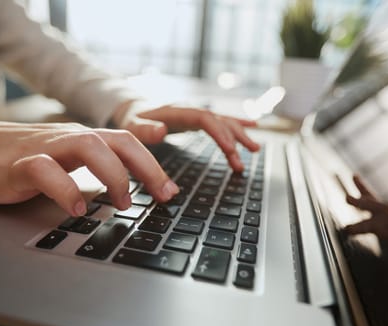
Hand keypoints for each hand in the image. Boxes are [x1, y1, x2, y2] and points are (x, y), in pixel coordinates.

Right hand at [0, 120, 178, 215]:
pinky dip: (65, 188)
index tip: (171, 192)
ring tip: (122, 204)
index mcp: (82, 140)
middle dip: (147, 167)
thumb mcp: (64, 164)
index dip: (153, 165)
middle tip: (162, 196)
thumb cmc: (22, 161)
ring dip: (113, 175)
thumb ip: (91, 173)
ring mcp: (44, 148)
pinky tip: (77, 208)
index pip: (127, 144)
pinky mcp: (17, 163)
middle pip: (118, 141)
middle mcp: (68, 138)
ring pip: (88, 146)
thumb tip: (123, 195)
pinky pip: (45, 169)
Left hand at [115, 103, 259, 171]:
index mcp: (178, 111)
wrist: (133, 108)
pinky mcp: (198, 119)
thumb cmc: (133, 119)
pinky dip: (237, 124)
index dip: (219, 132)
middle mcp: (191, 110)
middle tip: (245, 155)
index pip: (205, 118)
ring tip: (254, 150)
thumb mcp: (133, 126)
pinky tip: (253, 127)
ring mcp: (196, 113)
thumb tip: (162, 131)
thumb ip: (145, 130)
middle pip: (219, 120)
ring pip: (224, 122)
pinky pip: (222, 121)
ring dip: (239, 135)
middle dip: (234, 137)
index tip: (230, 149)